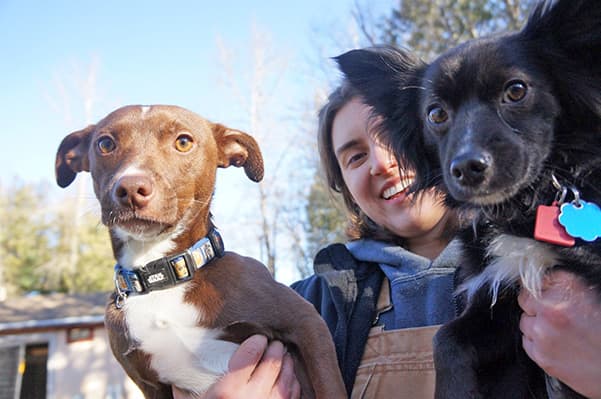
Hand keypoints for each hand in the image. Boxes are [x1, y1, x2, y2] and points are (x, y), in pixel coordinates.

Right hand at [172, 335, 300, 398]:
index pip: (250, 355)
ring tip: (284, 356)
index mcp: (226, 392)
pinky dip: (293, 384)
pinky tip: (289, 378)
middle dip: (275, 349)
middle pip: (272, 364)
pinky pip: (292, 396)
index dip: (257, 342)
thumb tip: (176, 362)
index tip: (258, 338)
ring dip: (287, 364)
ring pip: (287, 379)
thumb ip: (185, 385)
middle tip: (273, 343)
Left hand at [518, 270, 600, 398]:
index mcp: (565, 291)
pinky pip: (528, 343)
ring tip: (560, 332)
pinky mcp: (543, 357)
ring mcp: (544, 336)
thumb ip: (558, 282)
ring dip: (537, 326)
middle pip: (525, 304)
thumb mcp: (587, 292)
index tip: (546, 298)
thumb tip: (539, 280)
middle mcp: (551, 312)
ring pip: (526, 324)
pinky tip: (558, 345)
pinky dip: (538, 344)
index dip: (540, 292)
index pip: (532, 284)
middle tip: (558, 317)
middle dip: (537, 309)